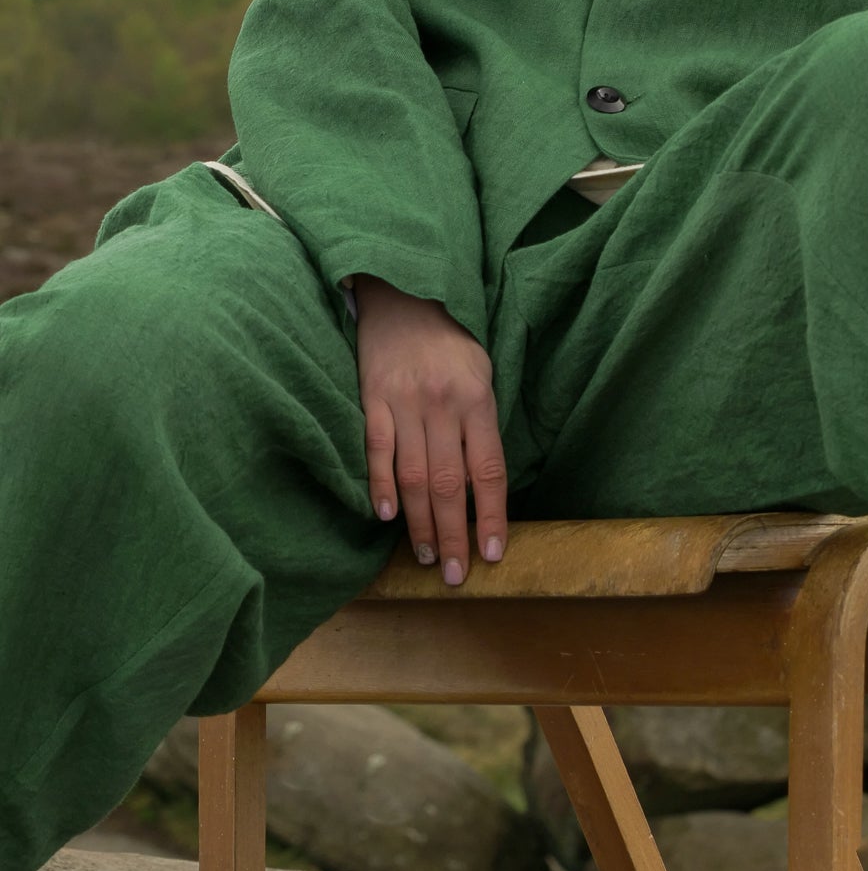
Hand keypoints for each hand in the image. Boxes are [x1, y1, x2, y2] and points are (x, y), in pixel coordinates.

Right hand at [351, 274, 507, 585]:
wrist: (403, 296)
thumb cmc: (449, 342)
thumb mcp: (481, 371)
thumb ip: (481, 425)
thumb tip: (482, 486)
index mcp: (477, 398)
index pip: (489, 469)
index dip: (492, 515)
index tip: (493, 554)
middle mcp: (442, 404)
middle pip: (450, 483)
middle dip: (453, 535)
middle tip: (453, 574)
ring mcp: (404, 402)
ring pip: (413, 476)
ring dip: (419, 523)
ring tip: (424, 557)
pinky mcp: (372, 399)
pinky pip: (376, 450)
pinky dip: (380, 486)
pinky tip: (387, 517)